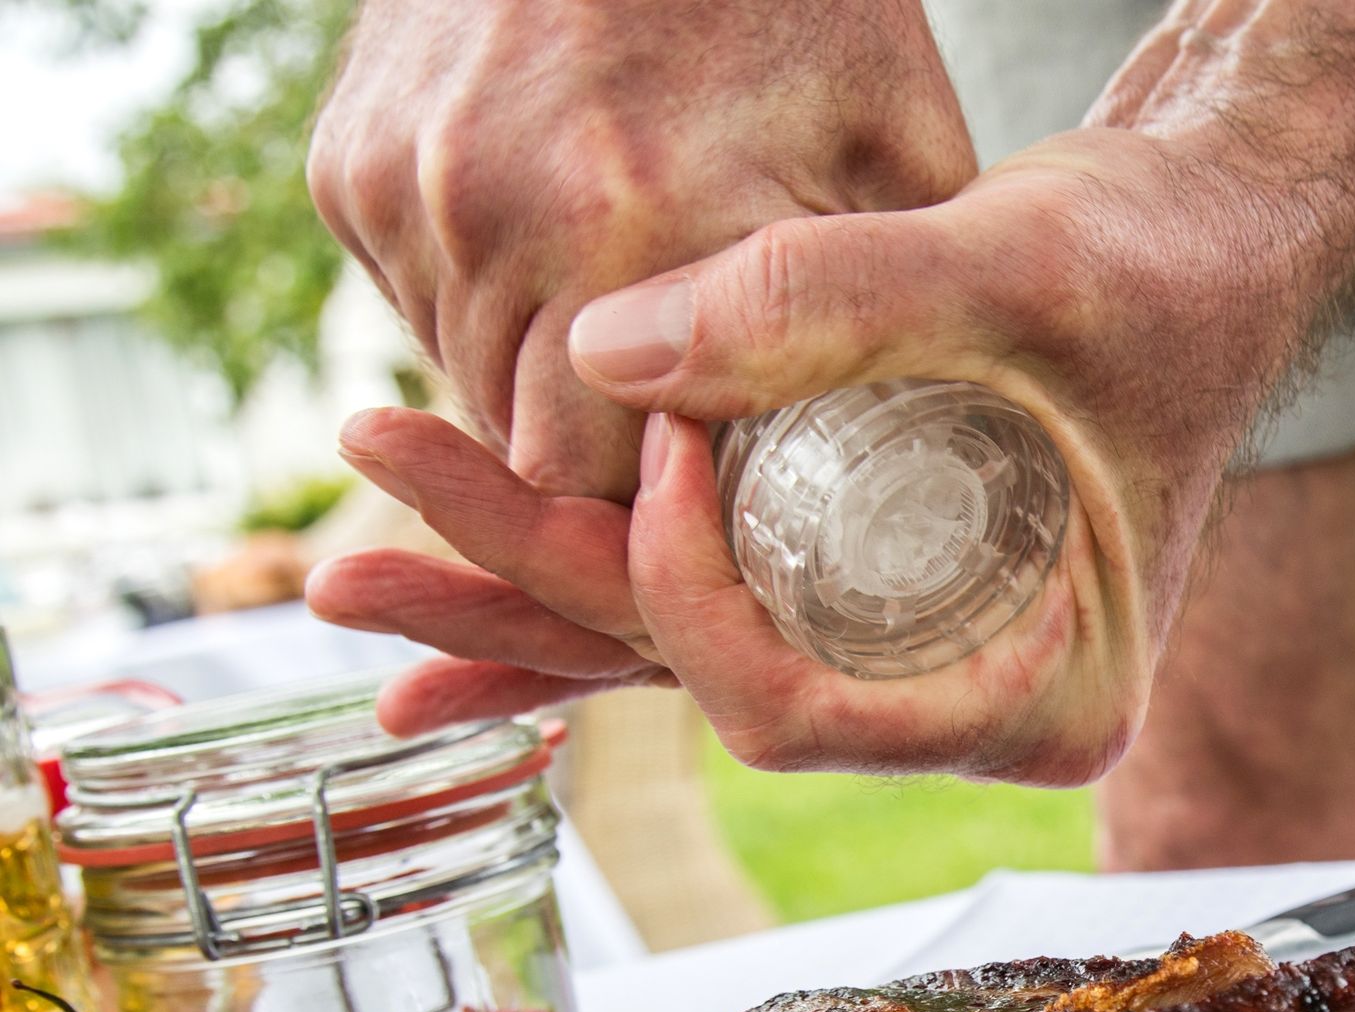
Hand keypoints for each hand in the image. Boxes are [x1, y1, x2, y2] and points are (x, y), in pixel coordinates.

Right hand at [307, 0, 973, 499]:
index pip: (609, 495)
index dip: (675, 510)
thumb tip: (871, 481)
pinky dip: (490, 311)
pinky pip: (417, 310)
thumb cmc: (803, 11)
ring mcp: (403, 191)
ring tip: (641, 308)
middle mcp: (490, 216)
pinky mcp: (347, 171)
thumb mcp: (898, 158)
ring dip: (546, 388)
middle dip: (611, 457)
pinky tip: (568, 240)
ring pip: (466, 388)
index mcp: (636, 228)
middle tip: (701, 411)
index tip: (740, 487)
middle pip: (524, 455)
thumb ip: (873, 327)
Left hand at [308, 130, 1329, 783]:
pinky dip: (586, 580)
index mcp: (1036, 696)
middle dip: (530, 614)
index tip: (650, 443)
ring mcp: (906, 649)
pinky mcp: (859, 583)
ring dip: (521, 600)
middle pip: (706, 681)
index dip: (682, 596)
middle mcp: (957, 700)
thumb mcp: (1016, 273)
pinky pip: (705, 602)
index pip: (798, 702)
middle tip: (356, 572)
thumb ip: (825, 304)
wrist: (1214, 234)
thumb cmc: (1168, 266)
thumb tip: (602, 362)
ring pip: (685, 650)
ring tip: (358, 580)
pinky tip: (462, 597)